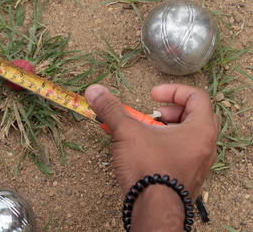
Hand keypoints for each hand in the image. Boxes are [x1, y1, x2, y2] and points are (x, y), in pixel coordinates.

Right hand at [85, 84, 217, 199]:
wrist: (155, 210)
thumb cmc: (149, 169)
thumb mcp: (127, 132)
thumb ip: (111, 109)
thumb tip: (95, 91)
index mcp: (201, 130)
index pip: (196, 97)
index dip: (172, 91)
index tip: (152, 96)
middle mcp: (206, 146)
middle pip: (195, 115)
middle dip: (170, 110)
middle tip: (153, 113)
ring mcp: (199, 163)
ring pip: (189, 135)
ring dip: (166, 128)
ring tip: (146, 132)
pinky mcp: (190, 176)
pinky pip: (183, 152)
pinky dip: (166, 144)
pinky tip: (145, 151)